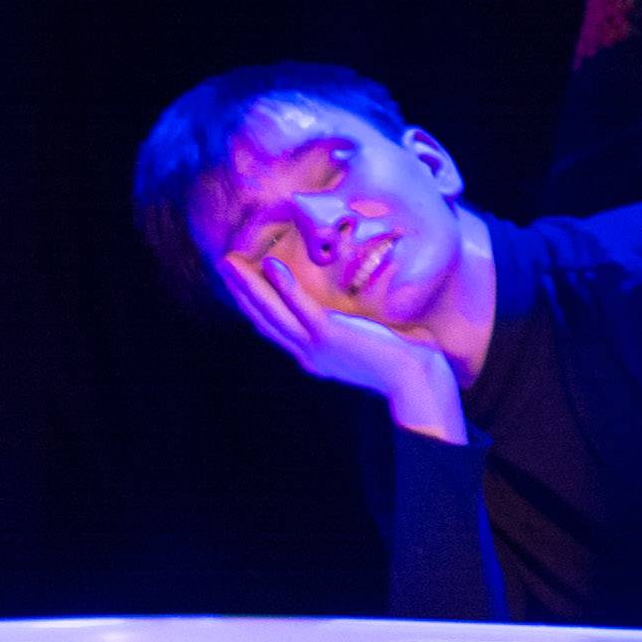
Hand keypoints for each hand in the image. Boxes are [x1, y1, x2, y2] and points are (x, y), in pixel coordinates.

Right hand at [216, 246, 467, 440]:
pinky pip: (300, 307)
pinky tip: (271, 265)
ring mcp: (315, 346)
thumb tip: (359, 310)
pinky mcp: (329, 335)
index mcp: (314, 355)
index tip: (242, 283)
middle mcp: (307, 353)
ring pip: (272, 312)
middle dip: (241, 292)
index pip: (275, 327)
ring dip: (249, 286)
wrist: (416, 379)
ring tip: (232, 263)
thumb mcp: (369, 341)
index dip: (255, 304)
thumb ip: (355, 328)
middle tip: (224, 266)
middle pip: (264, 319)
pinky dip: (284, 286)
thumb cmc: (404, 358)